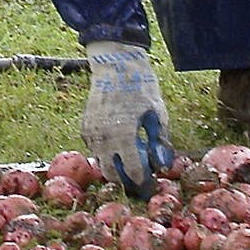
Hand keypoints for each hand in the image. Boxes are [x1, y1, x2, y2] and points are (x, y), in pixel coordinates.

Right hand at [81, 41, 173, 197]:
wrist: (114, 63)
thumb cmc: (140, 86)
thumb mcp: (157, 112)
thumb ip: (160, 142)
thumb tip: (163, 166)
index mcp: (124, 133)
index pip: (133, 171)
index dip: (144, 182)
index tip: (151, 185)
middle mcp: (103, 136)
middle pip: (112, 174)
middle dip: (127, 180)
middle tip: (140, 177)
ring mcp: (91, 131)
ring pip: (101, 163)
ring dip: (115, 166)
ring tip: (130, 158)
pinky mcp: (85, 126)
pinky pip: (94, 149)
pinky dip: (105, 152)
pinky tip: (118, 143)